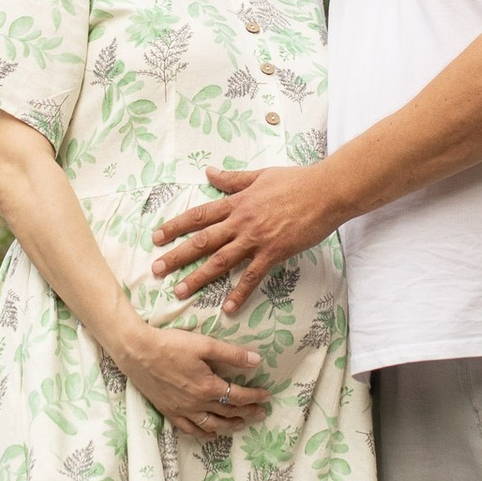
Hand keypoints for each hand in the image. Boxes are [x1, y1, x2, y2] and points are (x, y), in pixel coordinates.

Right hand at [119, 322, 272, 438]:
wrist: (137, 352)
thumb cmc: (170, 345)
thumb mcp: (204, 344)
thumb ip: (231, 354)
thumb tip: (256, 361)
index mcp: (208, 387)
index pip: (238, 395)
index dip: (255, 396)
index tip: (266, 396)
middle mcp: (197, 403)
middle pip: (228, 412)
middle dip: (247, 412)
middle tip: (260, 412)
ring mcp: (182, 410)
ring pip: (211, 425)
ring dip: (229, 425)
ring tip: (241, 423)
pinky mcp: (168, 411)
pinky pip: (189, 429)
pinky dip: (203, 434)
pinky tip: (210, 434)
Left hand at [152, 163, 336, 317]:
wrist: (326, 191)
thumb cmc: (296, 180)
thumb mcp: (260, 175)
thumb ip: (233, 178)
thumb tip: (209, 172)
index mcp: (237, 202)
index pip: (199, 215)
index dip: (175, 226)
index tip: (156, 237)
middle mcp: (241, 222)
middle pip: (202, 241)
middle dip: (177, 255)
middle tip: (155, 269)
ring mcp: (256, 239)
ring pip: (221, 261)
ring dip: (198, 277)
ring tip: (179, 292)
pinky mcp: (274, 253)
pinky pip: (252, 277)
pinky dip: (239, 293)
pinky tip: (227, 308)